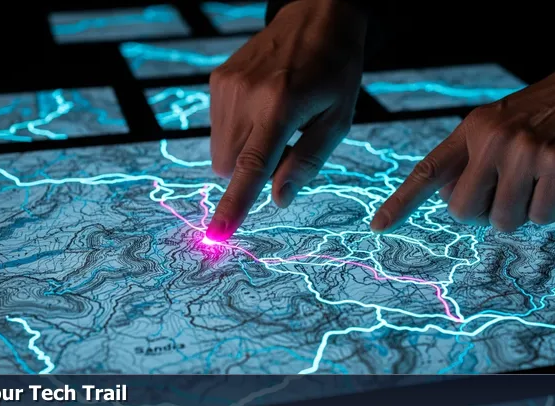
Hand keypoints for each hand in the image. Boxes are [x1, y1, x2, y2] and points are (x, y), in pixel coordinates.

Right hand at [206, 0, 367, 241]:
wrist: (315, 16)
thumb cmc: (335, 70)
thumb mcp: (338, 118)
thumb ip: (308, 160)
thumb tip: (278, 198)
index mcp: (281, 106)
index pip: (251, 167)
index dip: (233, 205)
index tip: (216, 235)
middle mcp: (246, 96)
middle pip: (230, 166)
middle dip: (251, 173)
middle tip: (285, 146)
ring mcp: (226, 86)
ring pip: (221, 151)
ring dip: (244, 152)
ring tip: (275, 121)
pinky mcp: (218, 79)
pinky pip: (217, 127)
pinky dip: (238, 132)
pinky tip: (262, 107)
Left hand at [370, 68, 554, 232]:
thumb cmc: (546, 115)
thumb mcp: (498, 124)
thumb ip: (473, 160)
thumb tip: (455, 203)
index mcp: (471, 130)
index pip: (428, 171)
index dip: (401, 202)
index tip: (377, 226)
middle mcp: (491, 139)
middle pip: (463, 211)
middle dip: (483, 214)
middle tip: (508, 193)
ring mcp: (523, 151)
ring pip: (503, 220)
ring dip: (523, 213)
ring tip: (539, 182)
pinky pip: (541, 217)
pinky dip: (553, 209)